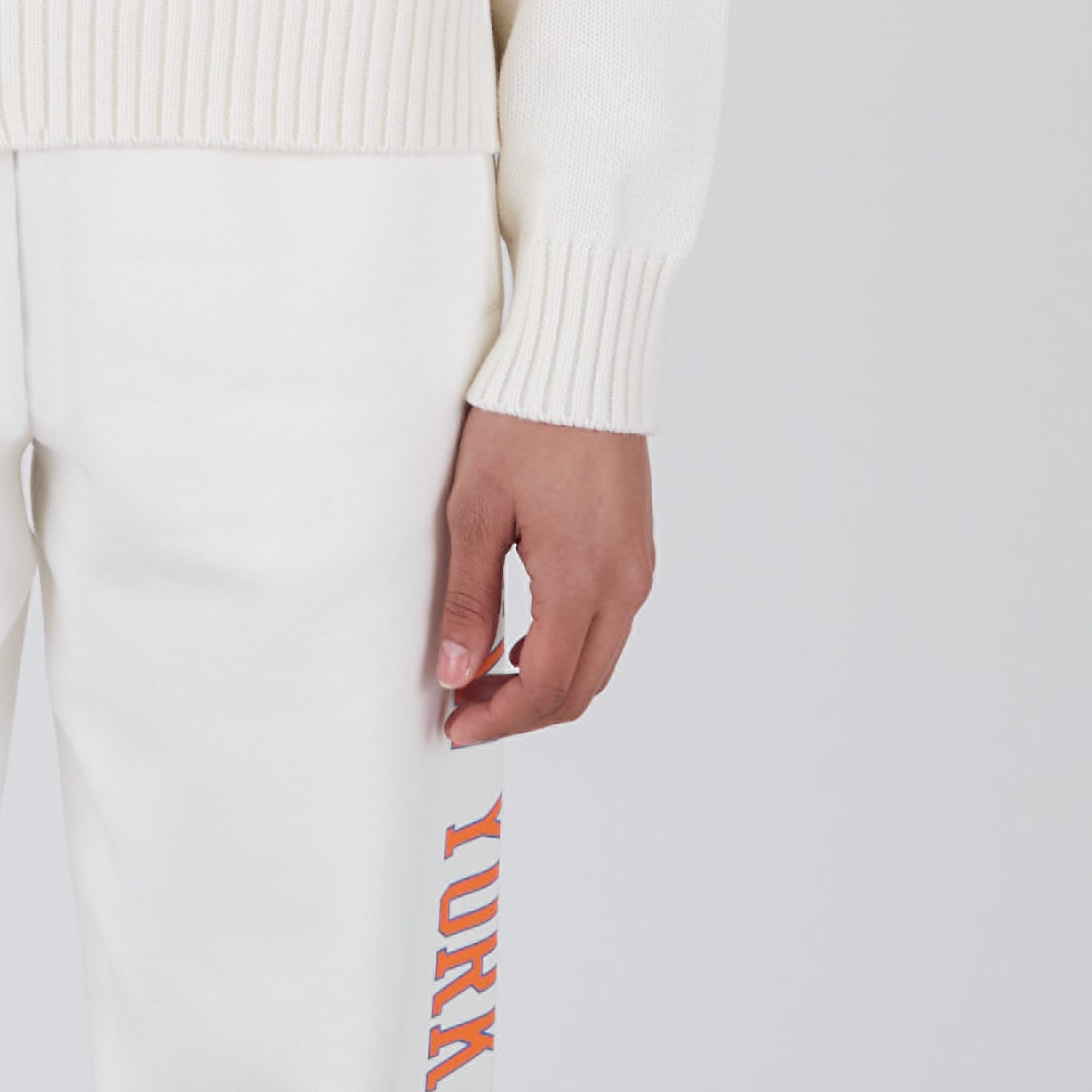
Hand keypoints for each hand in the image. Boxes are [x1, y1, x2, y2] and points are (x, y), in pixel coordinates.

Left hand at [433, 409, 653, 747]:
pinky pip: (609, 626)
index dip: (499, 718)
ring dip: (545, 683)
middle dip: (521, 713)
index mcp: (582, 579)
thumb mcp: (475, 512)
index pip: (546, 685)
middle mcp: (623, 584)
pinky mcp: (638, 551)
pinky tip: (522, 637)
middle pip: (580, 688)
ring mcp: (637, 568)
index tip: (456, 725)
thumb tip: (454, 671)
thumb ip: (468, 599)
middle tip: (464, 709)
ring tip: (483, 675)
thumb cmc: (524, 426)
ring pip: (598, 661)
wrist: (582, 365)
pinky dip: (568, 649)